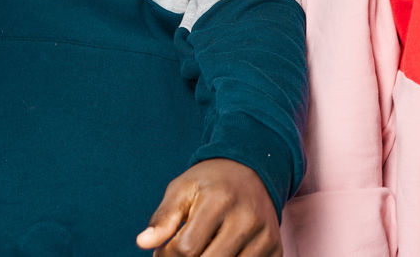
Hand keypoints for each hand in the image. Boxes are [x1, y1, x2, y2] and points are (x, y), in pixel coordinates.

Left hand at [136, 159, 279, 256]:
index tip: (163, 251)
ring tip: (202, 249)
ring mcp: (265, 236)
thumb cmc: (210, 183)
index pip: (186, 249)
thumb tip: (143, 243)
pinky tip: (220, 251)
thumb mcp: (182, 189)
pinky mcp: (276, 249)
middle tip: (182, 253)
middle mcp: (247, 218)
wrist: (253, 171)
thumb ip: (163, 217)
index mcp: (219, 200)